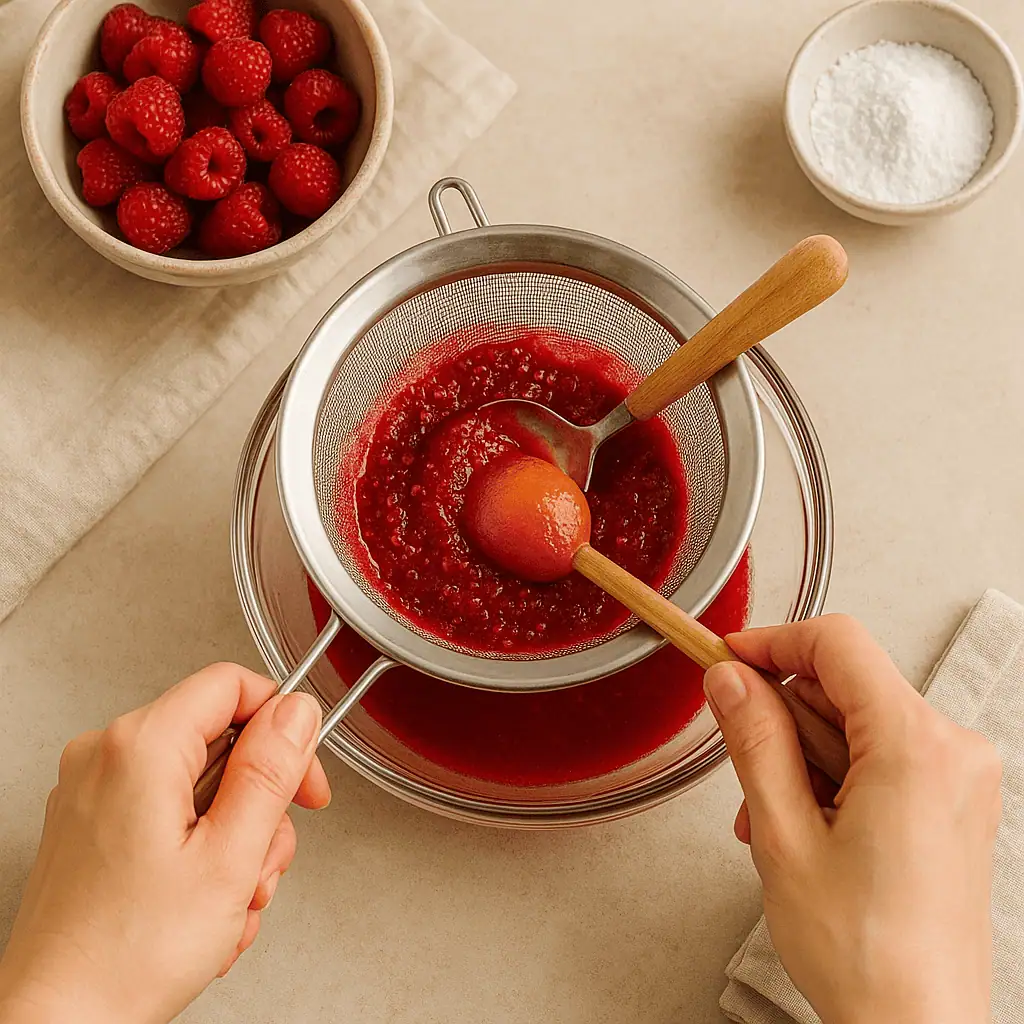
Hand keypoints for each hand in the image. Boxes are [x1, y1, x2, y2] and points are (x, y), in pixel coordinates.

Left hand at [0, 664, 330, 1023]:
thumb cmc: (125, 957)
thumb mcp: (229, 858)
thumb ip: (270, 771)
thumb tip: (297, 712)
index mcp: (138, 747)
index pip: (233, 685)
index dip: (283, 726)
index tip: (304, 777)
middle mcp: (105, 756)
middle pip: (221, 741)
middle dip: (258, 806)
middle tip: (261, 862)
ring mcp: (92, 791)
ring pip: (200, 784)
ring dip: (233, 842)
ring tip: (229, 901)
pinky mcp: (91, 824)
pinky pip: (169, 812)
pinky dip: (198, 852)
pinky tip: (201, 906)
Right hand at [704, 615, 1000, 1023]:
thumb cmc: (865, 953)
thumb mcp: (784, 834)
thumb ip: (754, 740)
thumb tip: (730, 680)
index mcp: (914, 747)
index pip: (837, 643)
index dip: (772, 642)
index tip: (728, 658)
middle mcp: (952, 750)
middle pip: (844, 686)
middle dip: (782, 719)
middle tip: (745, 770)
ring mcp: (959, 777)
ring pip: (857, 723)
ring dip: (802, 757)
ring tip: (775, 821)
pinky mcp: (954, 801)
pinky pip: (881, 755)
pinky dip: (834, 777)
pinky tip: (806, 826)